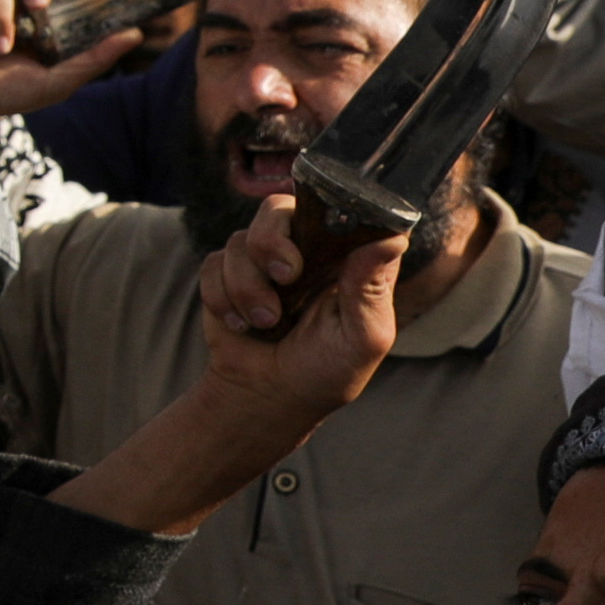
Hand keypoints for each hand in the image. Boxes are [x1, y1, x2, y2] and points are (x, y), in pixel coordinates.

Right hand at [186, 197, 407, 437]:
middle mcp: (304, 250)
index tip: (318, 246)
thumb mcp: (363, 337)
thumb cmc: (326, 370)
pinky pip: (212, 264)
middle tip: (285, 278)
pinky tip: (241, 324)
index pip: (337, 208)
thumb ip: (371, 288)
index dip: (324, 212)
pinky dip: (222, 298)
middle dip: (272, 242)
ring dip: (248, 287)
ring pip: (241, 241)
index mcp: (345, 257)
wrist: (268, 397)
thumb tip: (392, 239)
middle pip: (278, 207)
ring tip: (266, 322)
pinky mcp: (226, 274)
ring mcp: (262, 260)